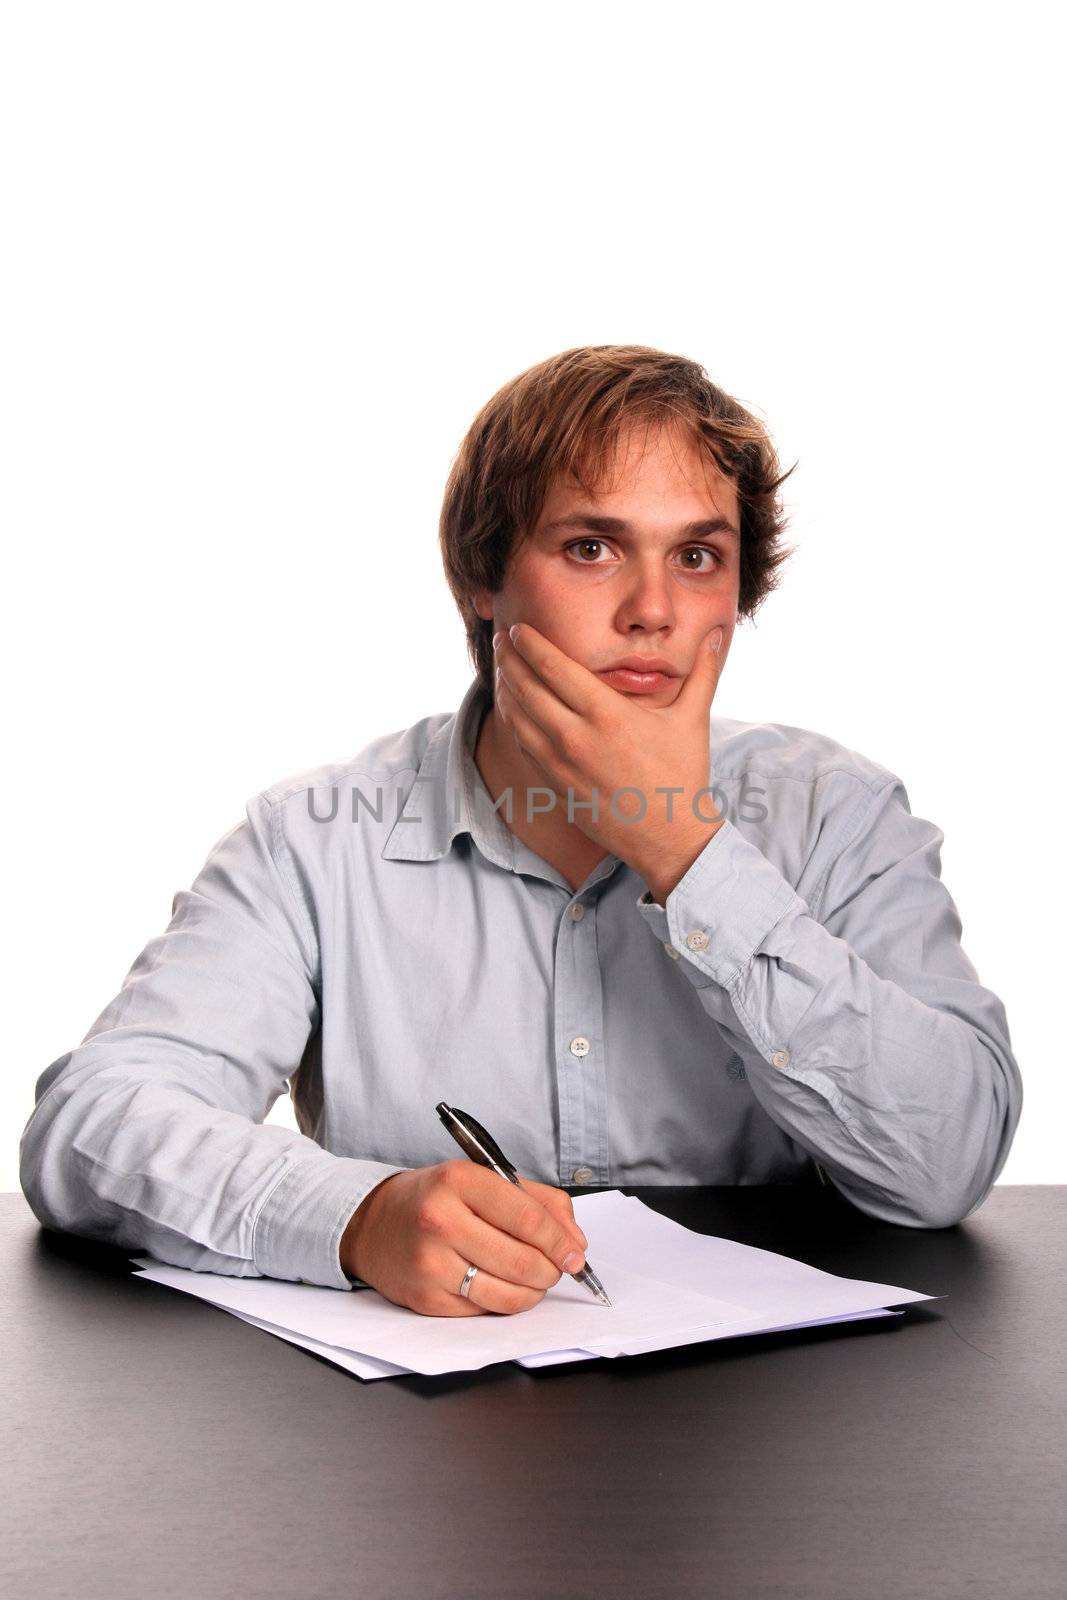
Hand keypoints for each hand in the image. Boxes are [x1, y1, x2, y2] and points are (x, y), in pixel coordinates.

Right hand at [339, 1161, 589, 1316]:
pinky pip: (484, 1310)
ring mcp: (431, 1263)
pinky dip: (503, 1302)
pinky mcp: (425, 1299)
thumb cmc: (434, 1199)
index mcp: (459, 1181)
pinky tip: (500, 1285)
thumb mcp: (482, 1179)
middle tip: (557, 1268)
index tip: (576, 1253)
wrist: (373, 1224)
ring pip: (507, 1294)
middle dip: (551, 1270)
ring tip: (534, 1279)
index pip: (527, 1218)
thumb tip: (574, 1240)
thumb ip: (536, 1201)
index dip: (560, 1241)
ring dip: (533, 1292)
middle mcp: (441, 1220)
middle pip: (522, 1260)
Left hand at [493, 622, 725, 898]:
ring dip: (506, 689)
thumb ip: (702, 671)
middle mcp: (577, 737)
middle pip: (527, 688)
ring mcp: (561, 765)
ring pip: (518, 717)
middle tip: (502, 641)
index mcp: (608, 714)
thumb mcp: (693, 719)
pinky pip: (523, 746)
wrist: (669, 838)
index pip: (555, 668)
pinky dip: (513, 722)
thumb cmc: (682, 776)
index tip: (519, 629)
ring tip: (502, 670)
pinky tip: (513, 709)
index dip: (530, 645)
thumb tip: (717, 635)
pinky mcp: (555, 786)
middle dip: (510, 660)